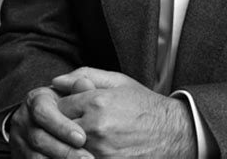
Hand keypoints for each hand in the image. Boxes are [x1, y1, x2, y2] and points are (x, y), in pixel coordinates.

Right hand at [9, 85, 93, 158]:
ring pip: (36, 156)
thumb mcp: (72, 91)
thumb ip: (79, 87)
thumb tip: (83, 84)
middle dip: (64, 150)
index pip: (43, 112)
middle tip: (86, 158)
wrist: (52, 120)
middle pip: (39, 138)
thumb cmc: (67, 102)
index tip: (82, 138)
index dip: (62, 126)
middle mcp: (23, 119)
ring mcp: (19, 140)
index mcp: (35, 99)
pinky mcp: (19, 155)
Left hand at [52, 68, 196, 157]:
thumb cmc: (144, 105)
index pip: (60, 106)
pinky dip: (81, 155)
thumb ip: (86, 76)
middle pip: (59, 130)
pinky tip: (91, 148)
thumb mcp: (119, 82)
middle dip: (62, 127)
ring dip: (69, 144)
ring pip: (67, 149)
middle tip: (72, 125)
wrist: (170, 132)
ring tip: (81, 138)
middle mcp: (96, 127)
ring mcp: (100, 151)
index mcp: (98, 101)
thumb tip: (56, 81)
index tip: (69, 109)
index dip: (62, 108)